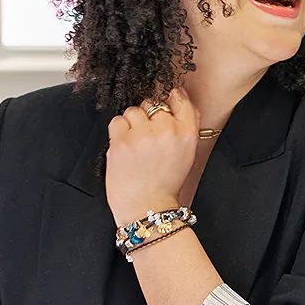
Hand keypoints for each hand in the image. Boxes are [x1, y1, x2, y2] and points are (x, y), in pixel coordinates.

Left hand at [106, 87, 199, 225]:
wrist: (147, 208)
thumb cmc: (166, 184)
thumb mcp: (187, 153)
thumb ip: (187, 125)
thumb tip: (179, 96)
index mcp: (187, 133)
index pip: (179, 99)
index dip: (170, 98)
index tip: (165, 104)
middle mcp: (166, 130)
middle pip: (153, 103)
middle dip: (149, 117)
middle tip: (148, 138)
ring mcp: (142, 135)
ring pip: (134, 111)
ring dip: (132, 124)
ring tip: (135, 144)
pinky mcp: (121, 142)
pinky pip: (117, 121)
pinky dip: (118, 132)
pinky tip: (125, 147)